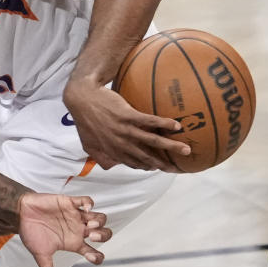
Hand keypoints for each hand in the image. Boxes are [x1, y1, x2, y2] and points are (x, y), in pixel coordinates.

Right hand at [17, 193, 111, 266]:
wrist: (20, 214)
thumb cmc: (30, 233)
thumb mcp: (41, 256)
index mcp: (74, 244)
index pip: (95, 253)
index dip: (98, 256)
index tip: (90, 255)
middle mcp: (78, 230)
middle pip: (103, 234)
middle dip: (103, 235)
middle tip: (91, 235)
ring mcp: (75, 216)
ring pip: (99, 218)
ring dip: (99, 221)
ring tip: (88, 224)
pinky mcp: (70, 203)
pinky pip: (87, 201)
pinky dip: (89, 204)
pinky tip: (84, 209)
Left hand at [65, 82, 189, 170]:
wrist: (82, 98)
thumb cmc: (84, 119)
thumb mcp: (88, 143)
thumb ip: (99, 155)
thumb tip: (109, 165)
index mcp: (112, 150)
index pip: (133, 163)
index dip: (147, 167)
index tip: (159, 169)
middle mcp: (121, 143)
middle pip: (146, 156)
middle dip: (163, 163)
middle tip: (178, 167)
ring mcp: (125, 129)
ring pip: (152, 140)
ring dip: (171, 146)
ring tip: (186, 149)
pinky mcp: (128, 115)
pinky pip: (150, 121)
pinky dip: (164, 123)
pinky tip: (177, 126)